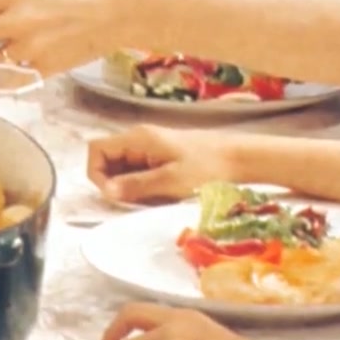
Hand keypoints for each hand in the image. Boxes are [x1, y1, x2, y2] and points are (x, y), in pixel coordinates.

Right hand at [87, 125, 234, 204]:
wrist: (242, 158)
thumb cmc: (208, 168)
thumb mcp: (169, 181)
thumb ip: (136, 185)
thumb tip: (107, 192)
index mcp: (138, 138)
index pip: (97, 150)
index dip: (97, 173)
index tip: (113, 195)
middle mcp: (140, 138)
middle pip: (109, 159)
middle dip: (114, 183)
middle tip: (133, 202)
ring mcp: (152, 147)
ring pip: (124, 167)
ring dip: (130, 186)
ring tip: (149, 200)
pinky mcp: (163, 156)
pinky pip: (141, 170)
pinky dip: (143, 185)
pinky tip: (159, 195)